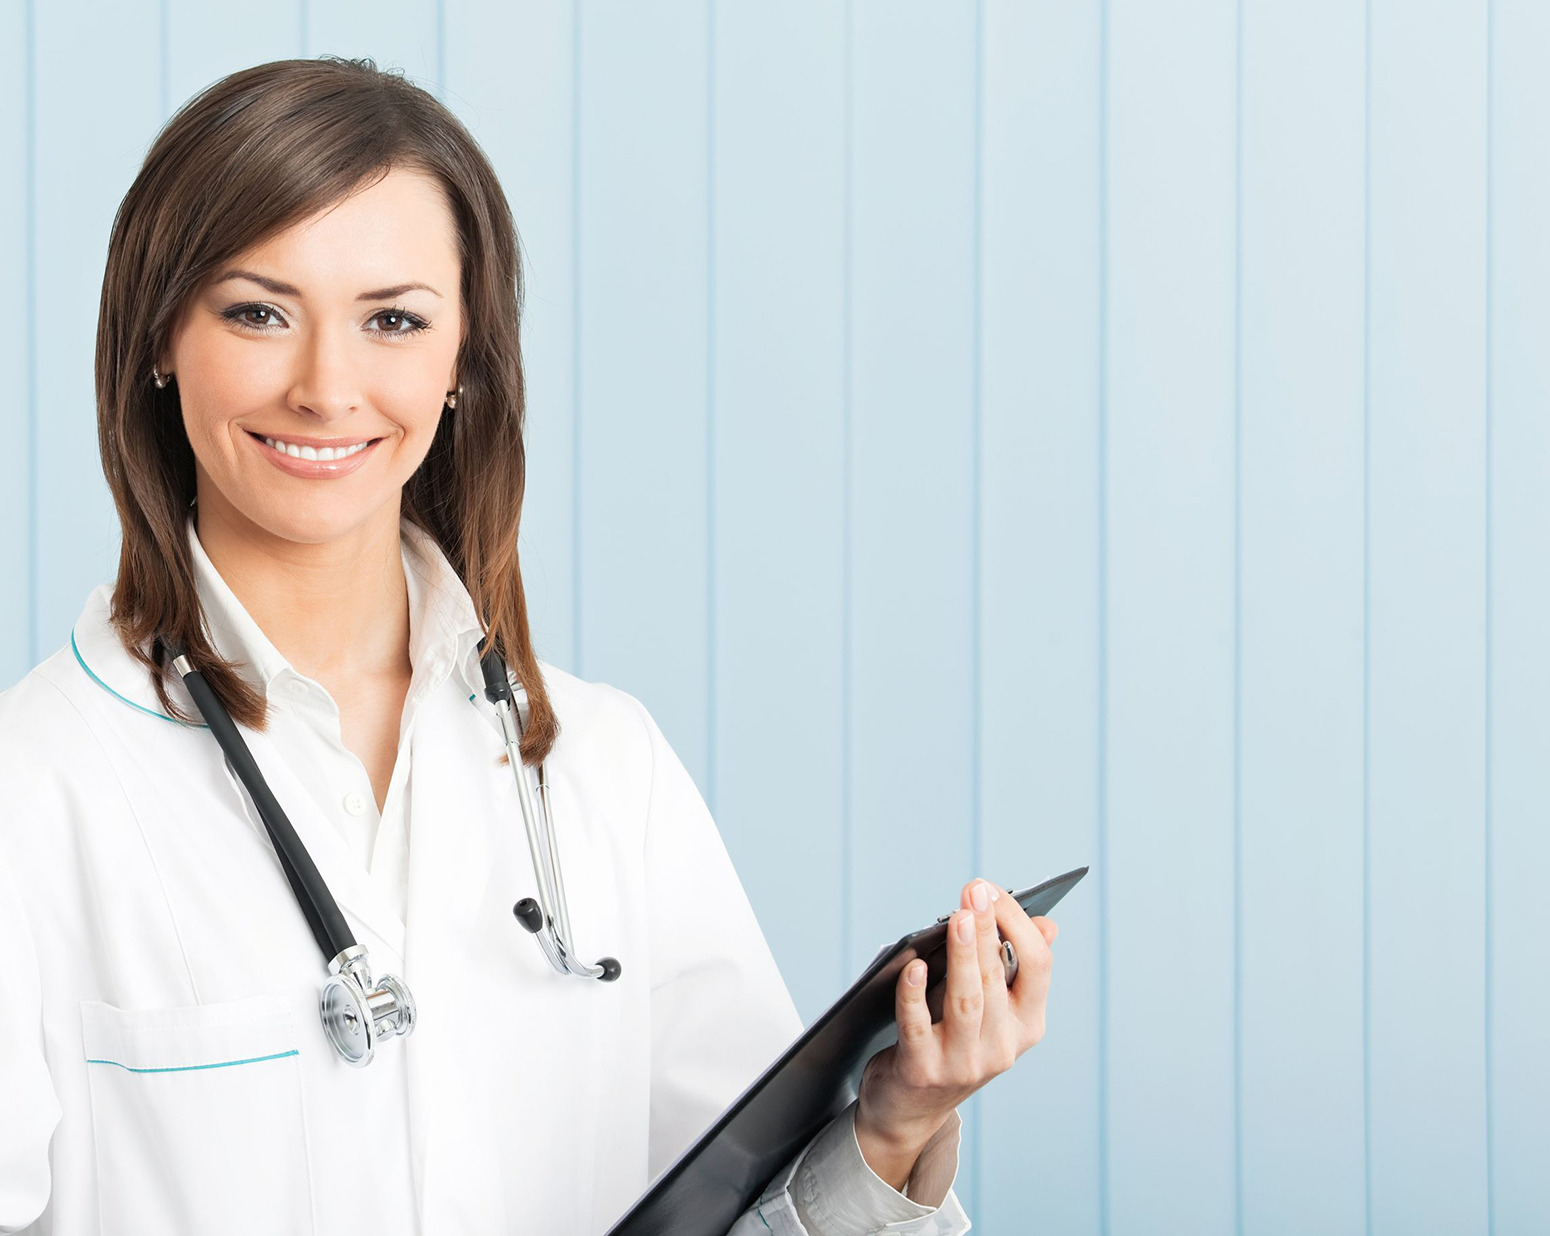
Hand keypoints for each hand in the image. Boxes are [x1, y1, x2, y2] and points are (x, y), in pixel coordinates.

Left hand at [854, 877, 1058, 1192]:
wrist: (911, 1108)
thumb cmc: (952, 1040)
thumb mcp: (993, 1010)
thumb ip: (1014, 968)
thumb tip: (1049, 924)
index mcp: (1028, 1024)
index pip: (1038, 967)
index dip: (1018, 924)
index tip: (993, 890)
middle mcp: (1003, 1047)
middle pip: (998, 978)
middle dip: (986, 930)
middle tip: (974, 891)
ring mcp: (964, 1063)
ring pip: (966, 1000)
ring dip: (962, 955)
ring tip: (956, 917)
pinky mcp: (922, 1071)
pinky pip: (917, 1027)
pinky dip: (913, 995)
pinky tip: (913, 966)